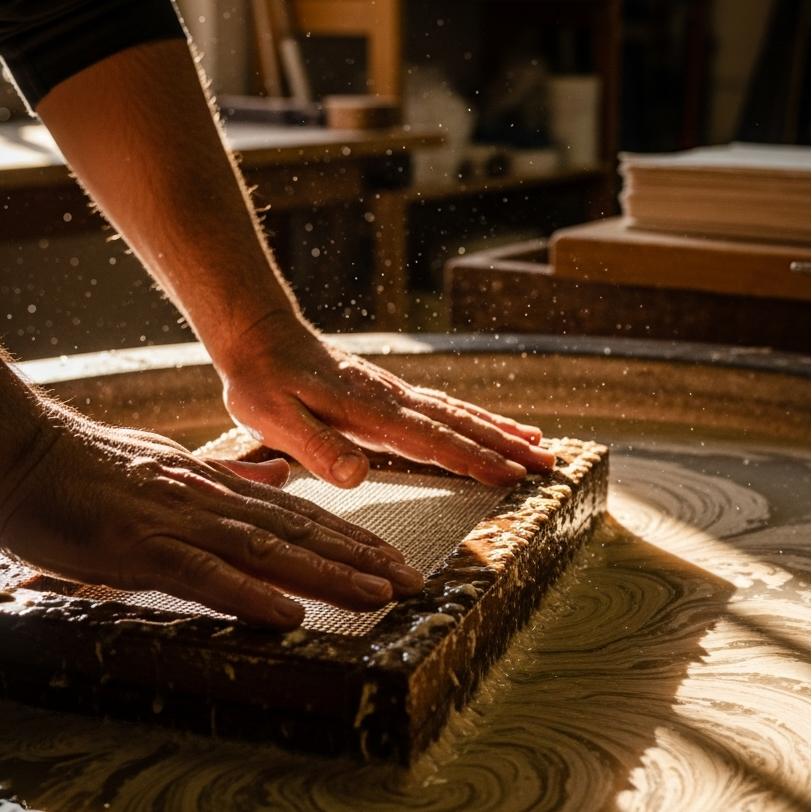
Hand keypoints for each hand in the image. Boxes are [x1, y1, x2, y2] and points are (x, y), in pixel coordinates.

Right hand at [0, 409, 423, 629]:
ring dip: (327, 575)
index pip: (302, 517)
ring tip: (378, 596)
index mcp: (222, 492)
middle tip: (414, 583)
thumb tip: (279, 477)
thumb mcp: (175, 471)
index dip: (353, 541)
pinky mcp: (141, 548)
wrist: (27, 454)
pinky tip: (287, 613)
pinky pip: (203, 575)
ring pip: (269, 551)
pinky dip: (248, 594)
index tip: (395, 562)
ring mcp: (181, 524)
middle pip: (302, 533)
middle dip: (361, 560)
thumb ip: (230, 479)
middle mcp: (214, 504)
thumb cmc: (97, 469)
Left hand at [217, 312, 555, 487]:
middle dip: (507, 446)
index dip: (473, 459)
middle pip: (460, 423)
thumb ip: (316, 446)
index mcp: (371, 409)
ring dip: (501, 432)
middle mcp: (394, 398)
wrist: (260, 335)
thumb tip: (357, 475)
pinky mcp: (393, 394)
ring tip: (541, 447)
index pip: (432, 438)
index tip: (511, 476)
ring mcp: (397, 393)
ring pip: (460, 413)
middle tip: (550, 464)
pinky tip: (496, 429)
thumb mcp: (273, 417)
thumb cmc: (262, 380)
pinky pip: (446, 408)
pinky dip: (478, 420)